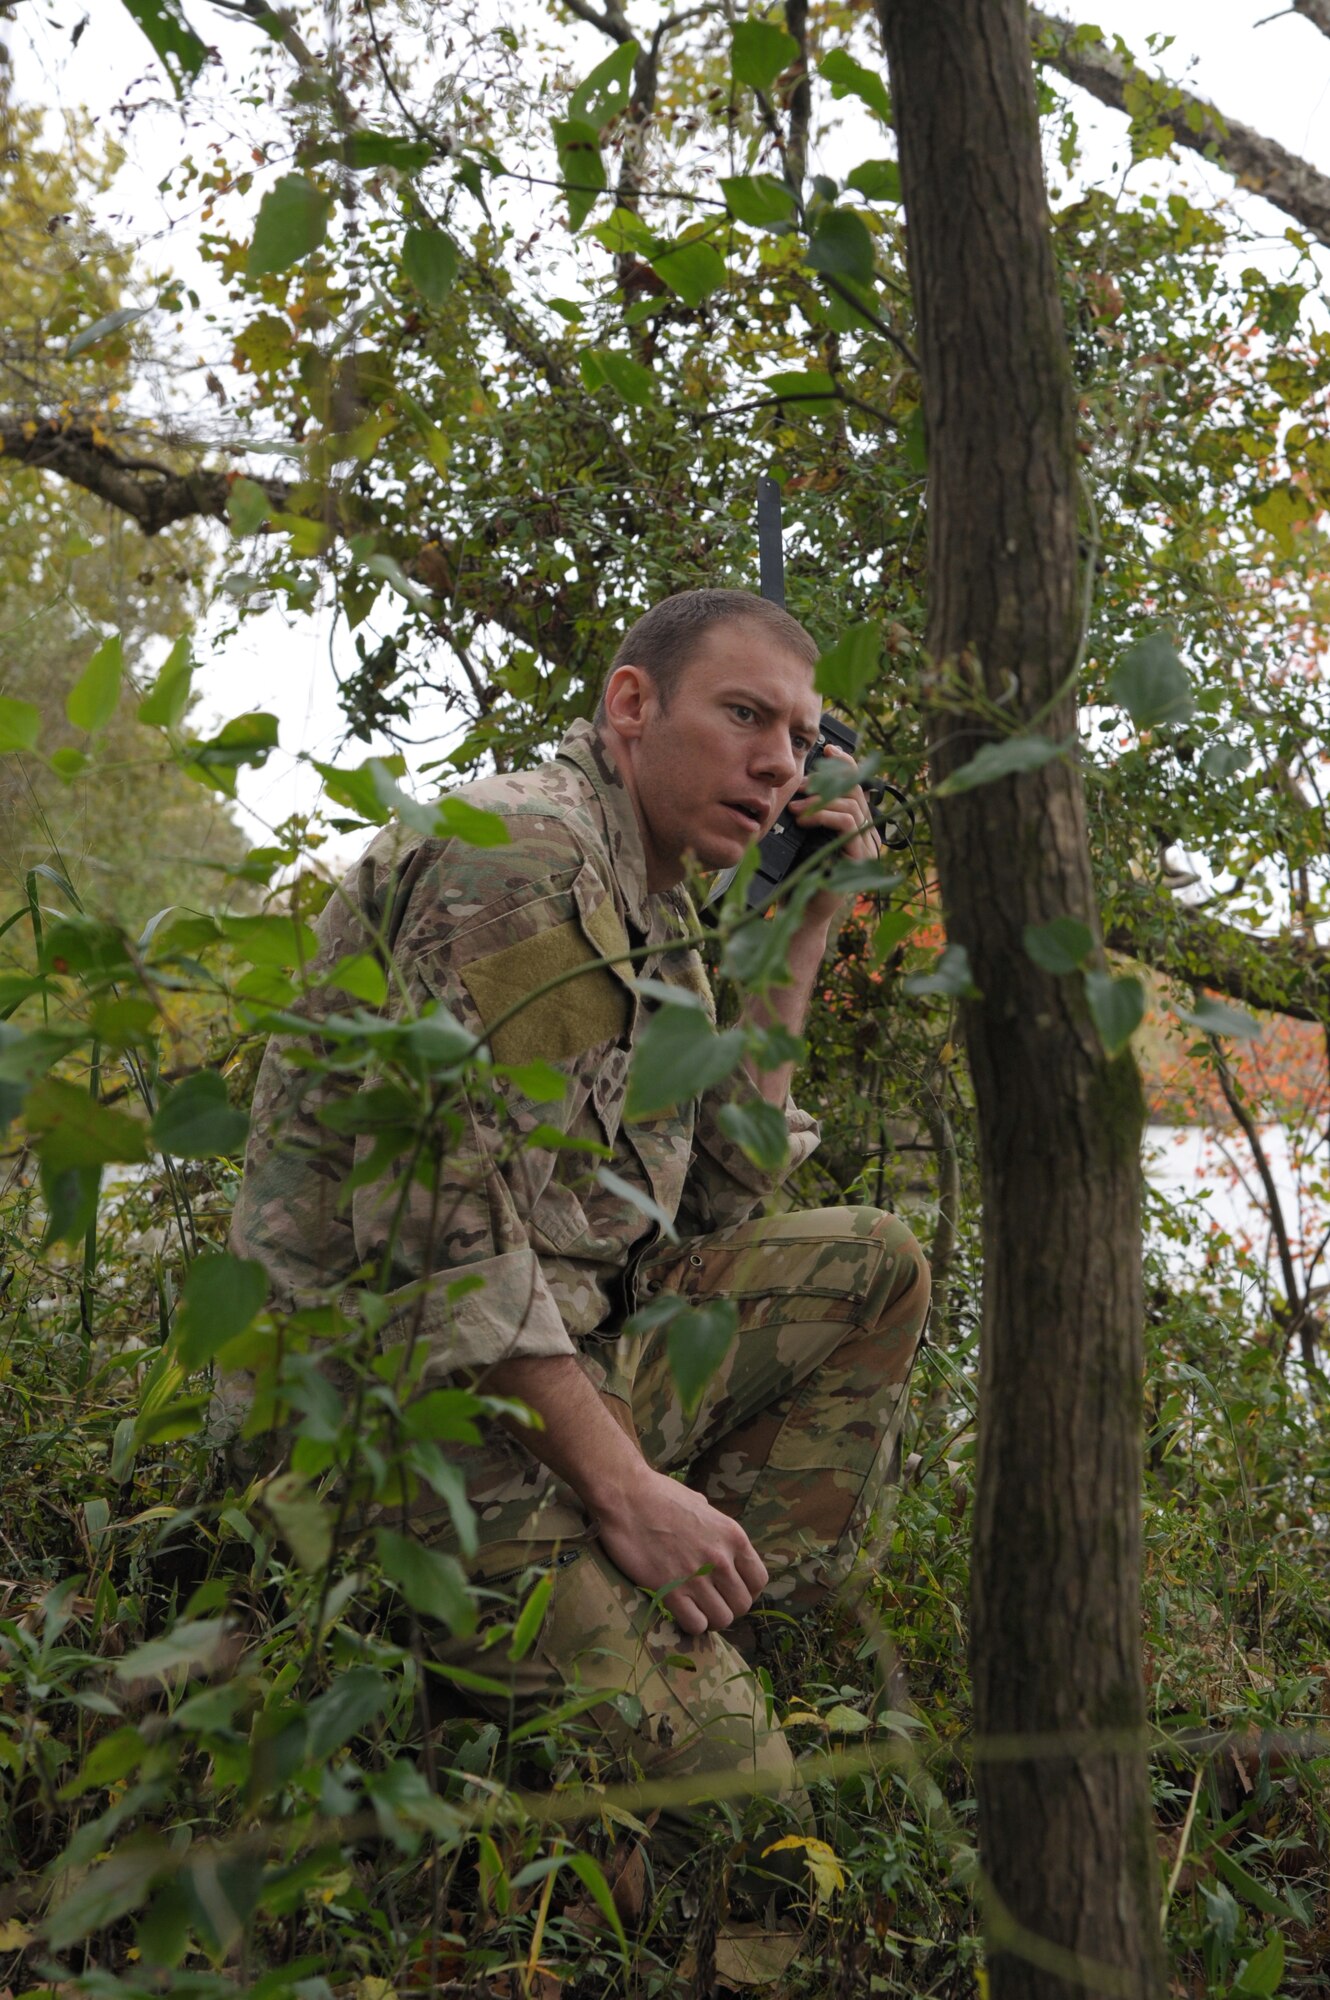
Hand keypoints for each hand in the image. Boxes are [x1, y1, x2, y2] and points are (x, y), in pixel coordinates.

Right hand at [594, 1466, 768, 1635]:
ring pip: (722, 1619)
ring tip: (695, 1608)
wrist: (626, 1496)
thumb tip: (717, 1538)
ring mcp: (697, 1576)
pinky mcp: (671, 1591)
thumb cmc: (659, 1495)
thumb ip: (715, 1527)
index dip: (747, 1590)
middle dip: (727, 1607)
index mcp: (733, 1536)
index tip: (729, 1590)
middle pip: (742, 1605)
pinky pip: (696, 1625)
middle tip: (709, 1601)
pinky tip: (679, 1610)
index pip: (759, 1580)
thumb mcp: (701, 1504)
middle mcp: (721, 1558)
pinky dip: (690, 1623)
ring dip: (709, 1618)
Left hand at [788, 741, 881, 928]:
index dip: (846, 764)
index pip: (857, 787)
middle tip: (802, 783)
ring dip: (821, 801)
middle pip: (856, 792)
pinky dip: (826, 816)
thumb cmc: (800, 878)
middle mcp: (866, 834)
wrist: (801, 914)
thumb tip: (801, 785)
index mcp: (856, 827)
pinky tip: (806, 820)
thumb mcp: (803, 838)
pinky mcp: (859, 858)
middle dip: (830, 781)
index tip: (829, 749)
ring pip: (852, 806)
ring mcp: (866, 847)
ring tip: (796, 809)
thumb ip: (810, 814)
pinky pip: (848, 824)